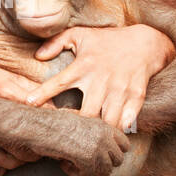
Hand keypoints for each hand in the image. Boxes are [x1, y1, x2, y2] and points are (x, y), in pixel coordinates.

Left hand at [25, 25, 174, 131]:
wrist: (146, 43)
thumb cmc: (108, 41)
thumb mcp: (81, 34)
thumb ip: (56, 42)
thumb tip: (38, 55)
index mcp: (84, 66)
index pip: (59, 82)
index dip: (43, 94)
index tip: (29, 104)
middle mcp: (101, 79)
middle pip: (86, 113)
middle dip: (75, 127)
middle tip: (65, 135)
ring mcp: (120, 89)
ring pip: (107, 122)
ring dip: (98, 133)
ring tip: (88, 140)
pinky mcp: (137, 97)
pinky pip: (127, 121)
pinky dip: (118, 130)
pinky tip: (111, 136)